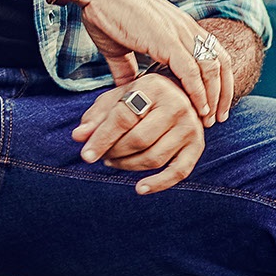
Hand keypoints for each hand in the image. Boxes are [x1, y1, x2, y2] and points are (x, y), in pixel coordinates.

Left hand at [72, 76, 205, 193]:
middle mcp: (176, 105)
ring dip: (128, 166)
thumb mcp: (117, 97)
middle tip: (102, 156)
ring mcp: (190, 126)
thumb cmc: (141, 96)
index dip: (101, 138)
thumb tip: (78, 137)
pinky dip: (158, 184)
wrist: (179, 92)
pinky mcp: (197, 145)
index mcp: (153, 87)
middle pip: (138, 140)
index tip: (85, 155)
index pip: (122, 118)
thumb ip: (96, 116)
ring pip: (154, 157)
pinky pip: (179, 172)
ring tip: (113, 162)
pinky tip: (139, 188)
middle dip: (114, 152)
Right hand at [73, 0, 233, 124]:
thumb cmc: (105, 12)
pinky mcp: (166, 39)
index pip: (214, 54)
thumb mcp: (120, 47)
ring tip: (210, 119)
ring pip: (211, 68)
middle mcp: (186, 28)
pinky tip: (199, 108)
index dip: (219, 81)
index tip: (214, 105)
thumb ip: (126, 69)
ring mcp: (178, 32)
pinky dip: (198, 91)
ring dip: (214, 96)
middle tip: (218, 118)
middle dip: (224, 92)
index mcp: (180, 27)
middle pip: (221, 62)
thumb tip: (126, 90)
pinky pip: (191, 70)